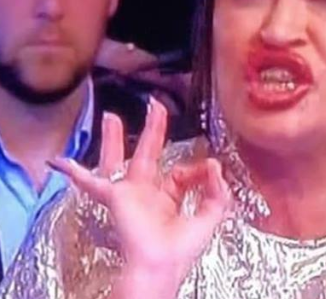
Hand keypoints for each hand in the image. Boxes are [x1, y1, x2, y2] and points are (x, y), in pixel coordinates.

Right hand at [50, 97, 230, 294]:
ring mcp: (130, 194)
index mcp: (169, 200)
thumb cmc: (182, 249)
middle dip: (152, 130)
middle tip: (154, 107)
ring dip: (114, 137)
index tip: (209, 168)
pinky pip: (90, 183)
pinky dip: (76, 173)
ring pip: (118, 158)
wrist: (160, 265)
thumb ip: (217, 191)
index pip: (182, 173)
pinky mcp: (116, 196)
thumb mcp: (210, 216)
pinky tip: (61, 162)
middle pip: (148, 155)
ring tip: (111, 116)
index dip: (198, 168)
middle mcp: (148, 194)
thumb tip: (215, 165)